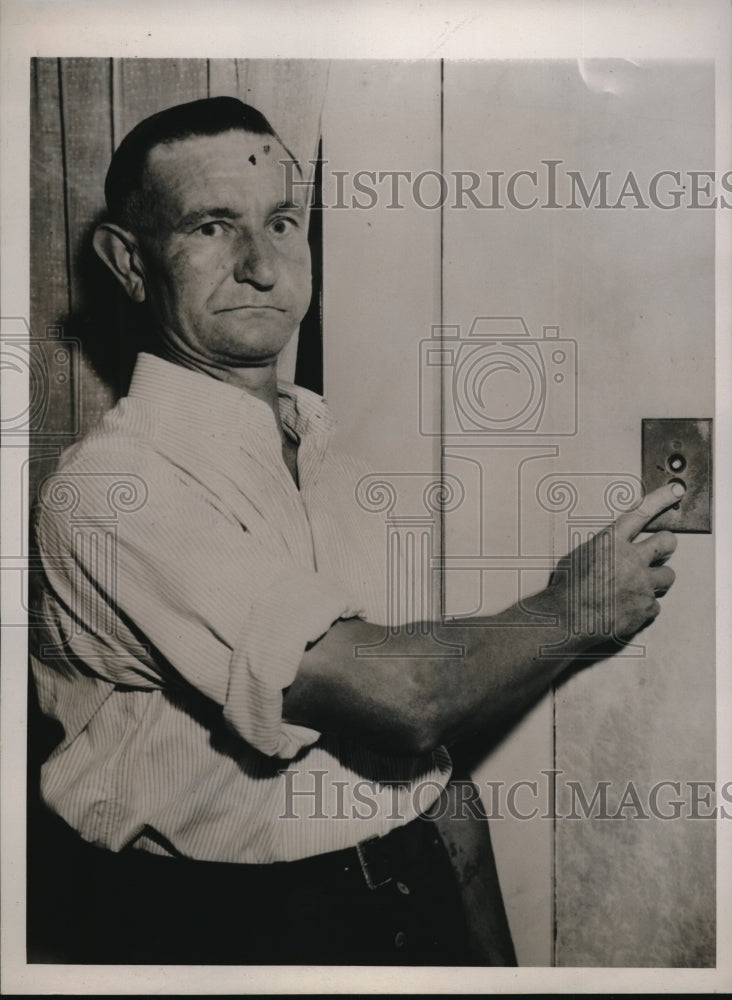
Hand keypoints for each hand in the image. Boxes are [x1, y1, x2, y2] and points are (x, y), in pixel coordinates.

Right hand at [548, 482, 682, 643]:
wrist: (566, 619)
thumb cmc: (566, 589)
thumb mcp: (578, 556)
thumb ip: (602, 550)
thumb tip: (610, 551)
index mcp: (611, 542)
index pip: (641, 512)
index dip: (661, 499)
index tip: (676, 491)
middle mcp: (631, 560)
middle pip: (667, 542)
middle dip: (665, 545)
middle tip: (659, 552)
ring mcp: (641, 584)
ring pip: (668, 576)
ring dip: (656, 580)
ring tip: (637, 586)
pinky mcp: (645, 607)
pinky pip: (654, 605)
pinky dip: (643, 607)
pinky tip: (627, 608)